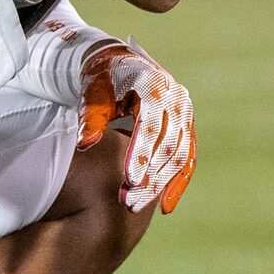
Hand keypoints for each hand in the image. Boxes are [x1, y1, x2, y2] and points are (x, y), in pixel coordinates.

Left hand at [81, 41, 195, 212]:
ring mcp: (186, 115)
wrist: (119, 66)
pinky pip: (187, 161)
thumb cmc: (103, 78)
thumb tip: (85, 143)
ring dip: (160, 185)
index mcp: (154, 86)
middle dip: (151, 177)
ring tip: (135, 207)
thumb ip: (91, 116)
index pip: (152, 125)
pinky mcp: (187, 130)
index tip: (129, 179)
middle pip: (169, 145)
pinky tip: (166, 207)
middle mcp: (177, 99)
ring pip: (180, 157)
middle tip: (128, 202)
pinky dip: (177, 184)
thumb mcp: (93, 91)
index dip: (142, 153)